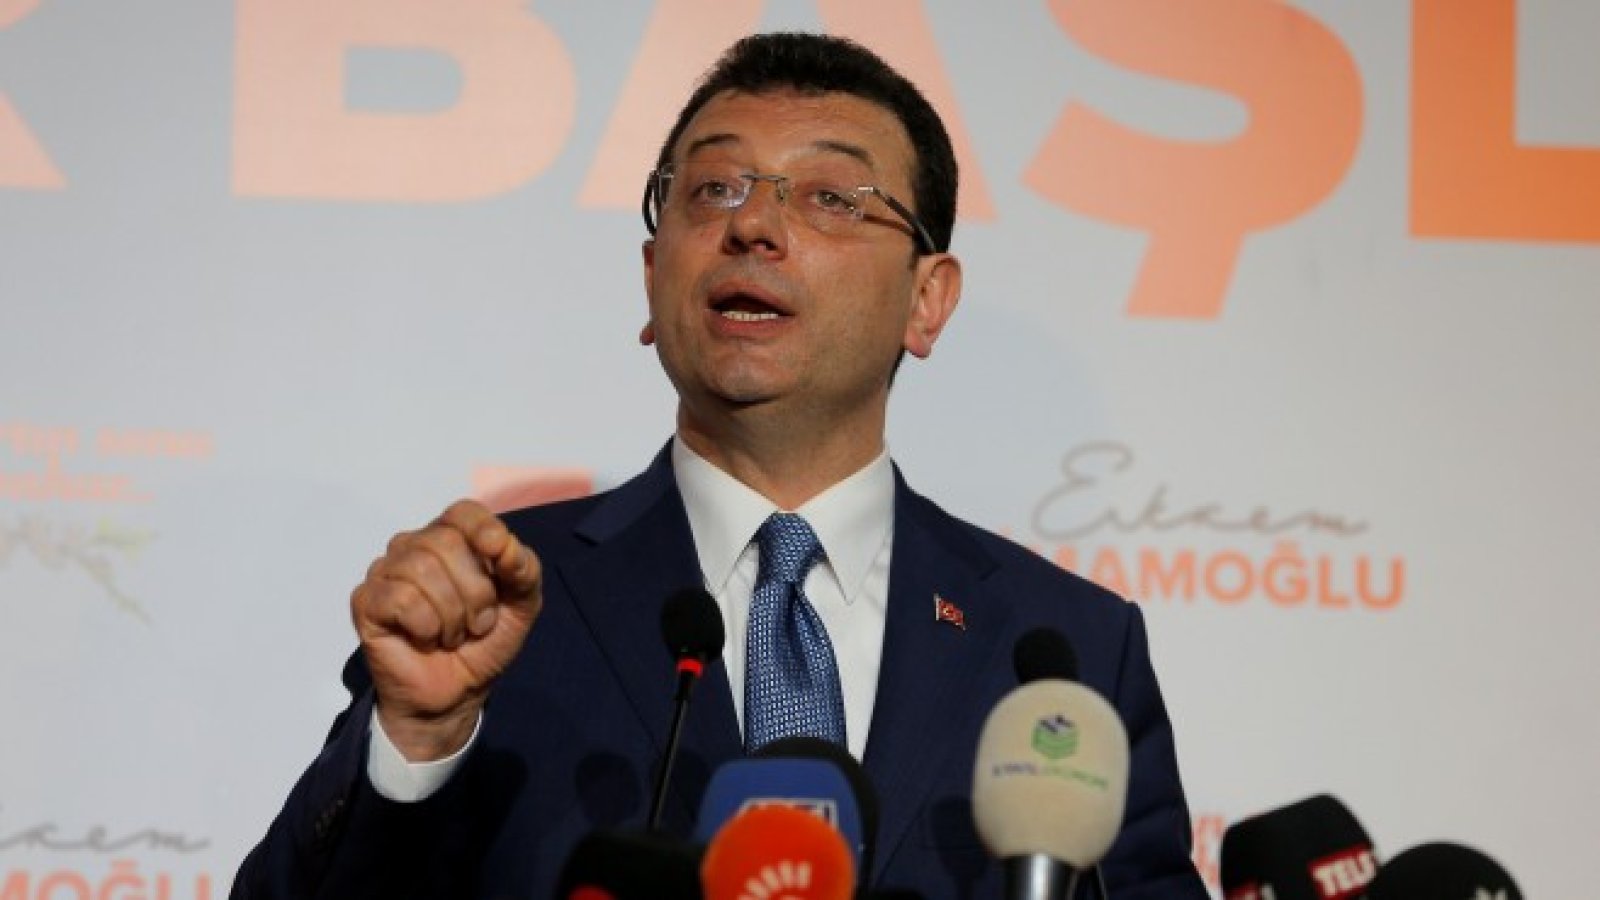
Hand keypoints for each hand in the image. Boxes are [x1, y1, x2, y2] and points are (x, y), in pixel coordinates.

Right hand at [351, 499, 542, 760]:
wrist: (456, 694)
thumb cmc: (484, 643)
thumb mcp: (521, 606)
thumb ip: (523, 570)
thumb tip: (505, 544)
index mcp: (453, 539)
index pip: (462, 512)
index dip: (482, 529)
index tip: (500, 556)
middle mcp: (415, 547)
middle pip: (445, 542)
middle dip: (475, 592)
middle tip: (477, 623)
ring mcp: (386, 571)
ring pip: (420, 569)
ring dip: (451, 615)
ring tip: (452, 635)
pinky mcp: (366, 601)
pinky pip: (399, 598)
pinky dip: (425, 625)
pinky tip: (425, 639)